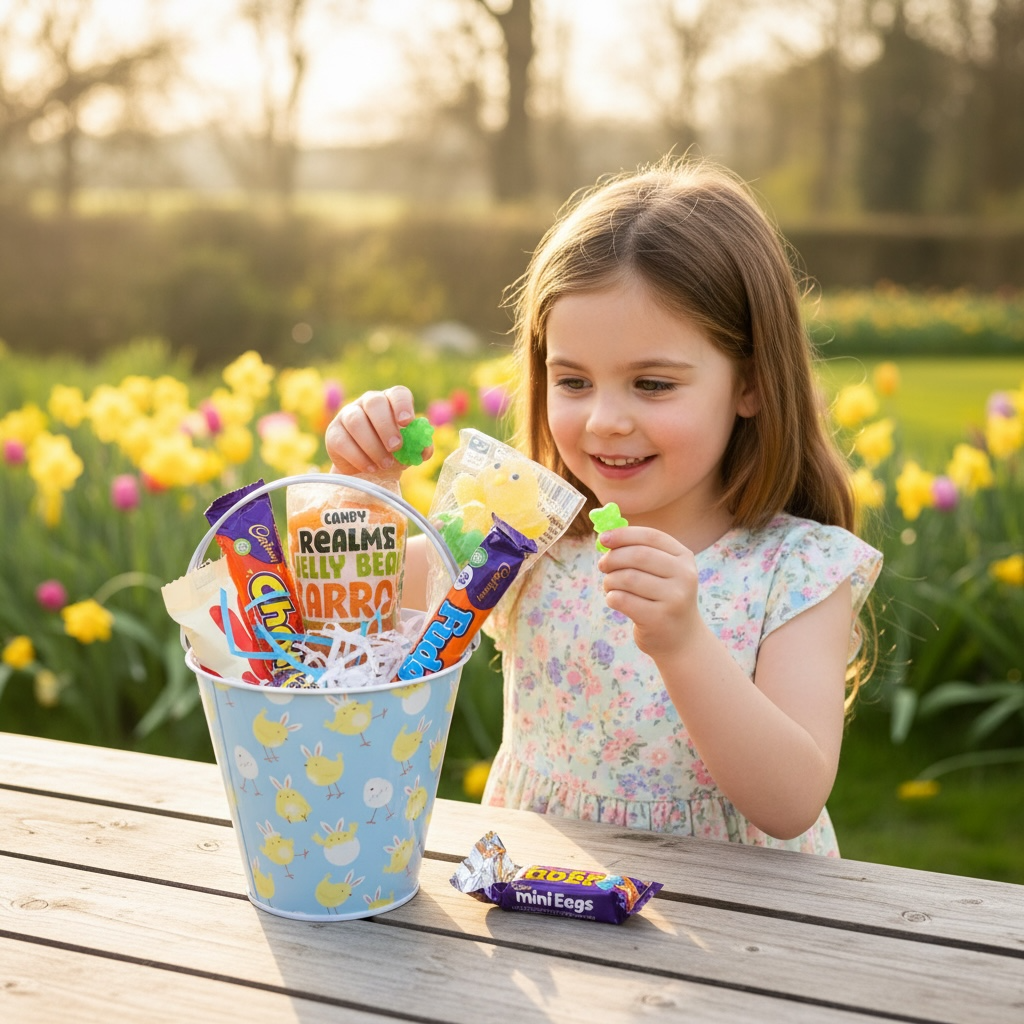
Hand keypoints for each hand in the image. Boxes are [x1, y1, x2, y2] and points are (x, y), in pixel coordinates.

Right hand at [324, 386, 432, 473]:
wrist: (368, 469)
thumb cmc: (392, 453)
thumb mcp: (408, 450)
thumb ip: (419, 448)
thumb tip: (425, 449)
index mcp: (390, 402)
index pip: (397, 393)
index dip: (402, 405)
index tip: (407, 422)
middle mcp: (368, 403)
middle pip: (374, 403)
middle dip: (386, 426)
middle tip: (396, 447)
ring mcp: (347, 415)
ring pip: (356, 422)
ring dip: (372, 446)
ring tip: (385, 464)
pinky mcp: (334, 433)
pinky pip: (342, 441)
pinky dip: (358, 457)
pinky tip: (370, 467)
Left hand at [596, 526, 700, 657]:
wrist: (681, 639)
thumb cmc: (663, 599)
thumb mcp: (662, 572)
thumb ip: (639, 552)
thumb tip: (606, 537)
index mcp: (684, 558)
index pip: (651, 536)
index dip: (623, 534)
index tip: (602, 538)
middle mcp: (684, 576)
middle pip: (638, 555)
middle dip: (613, 558)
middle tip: (602, 565)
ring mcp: (674, 598)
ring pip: (627, 578)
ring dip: (610, 580)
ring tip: (610, 586)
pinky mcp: (659, 619)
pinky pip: (623, 600)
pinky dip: (612, 597)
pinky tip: (615, 600)